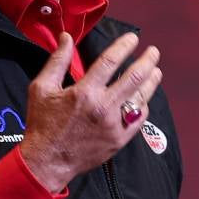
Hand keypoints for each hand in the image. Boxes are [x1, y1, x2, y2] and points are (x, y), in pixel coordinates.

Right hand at [20, 32, 162, 192]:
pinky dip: (143, 105)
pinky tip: (144, 98)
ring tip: (156, 71)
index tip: (133, 38)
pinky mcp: (119, 140)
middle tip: (154, 52)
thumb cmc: (43, 123)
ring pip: (141, 98)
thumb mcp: (42, 88)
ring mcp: (114, 125)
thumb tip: (66, 37)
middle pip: (134, 77)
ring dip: (151, 82)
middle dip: (147, 61)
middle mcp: (102, 107)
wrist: (47, 161)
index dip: (124, 46)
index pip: (111, 61)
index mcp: (84, 92)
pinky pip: (138, 119)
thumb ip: (57, 61)